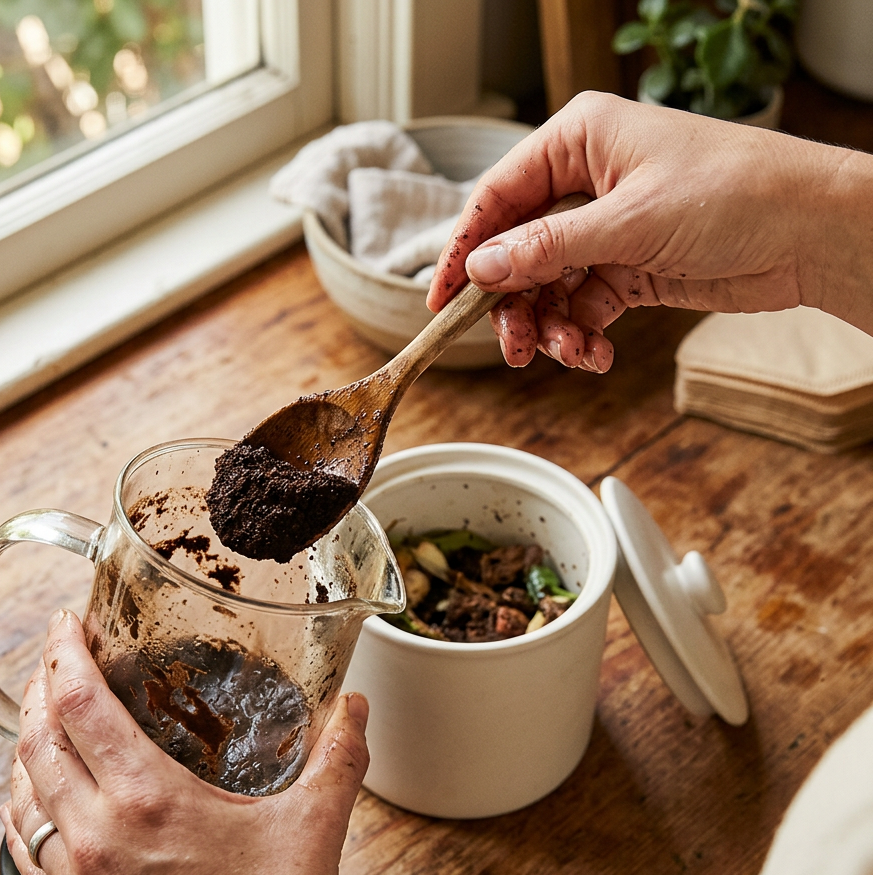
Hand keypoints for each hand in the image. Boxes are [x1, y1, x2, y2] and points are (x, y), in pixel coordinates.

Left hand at [2, 609, 363, 874]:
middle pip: (40, 739)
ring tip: (43, 716)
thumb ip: (339, 755)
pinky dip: (18, 811)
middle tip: (56, 658)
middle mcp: (99, 832)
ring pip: (24, 794)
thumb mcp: (317, 825)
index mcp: (148, 798)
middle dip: (41, 686)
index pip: (81, 705)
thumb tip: (357, 706)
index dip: (66, 654)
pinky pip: (24, 852)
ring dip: (27, 744)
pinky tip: (25, 800)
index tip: (67, 623)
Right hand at [428, 91, 872, 369]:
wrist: (813, 233)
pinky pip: (583, 309)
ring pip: (547, 289)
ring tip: (568, 355)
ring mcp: (607, 230)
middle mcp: (586, 184)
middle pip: (516, 253)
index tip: (439, 300)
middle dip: (513, 306)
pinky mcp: (628, 270)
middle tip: (515, 349)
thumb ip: (547, 248)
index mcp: (579, 142)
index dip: (463, 251)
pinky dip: (582, 337)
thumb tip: (480, 268)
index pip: (497, 198)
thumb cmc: (737, 192)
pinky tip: (595, 355)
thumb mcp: (630, 221)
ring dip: (550, 329)